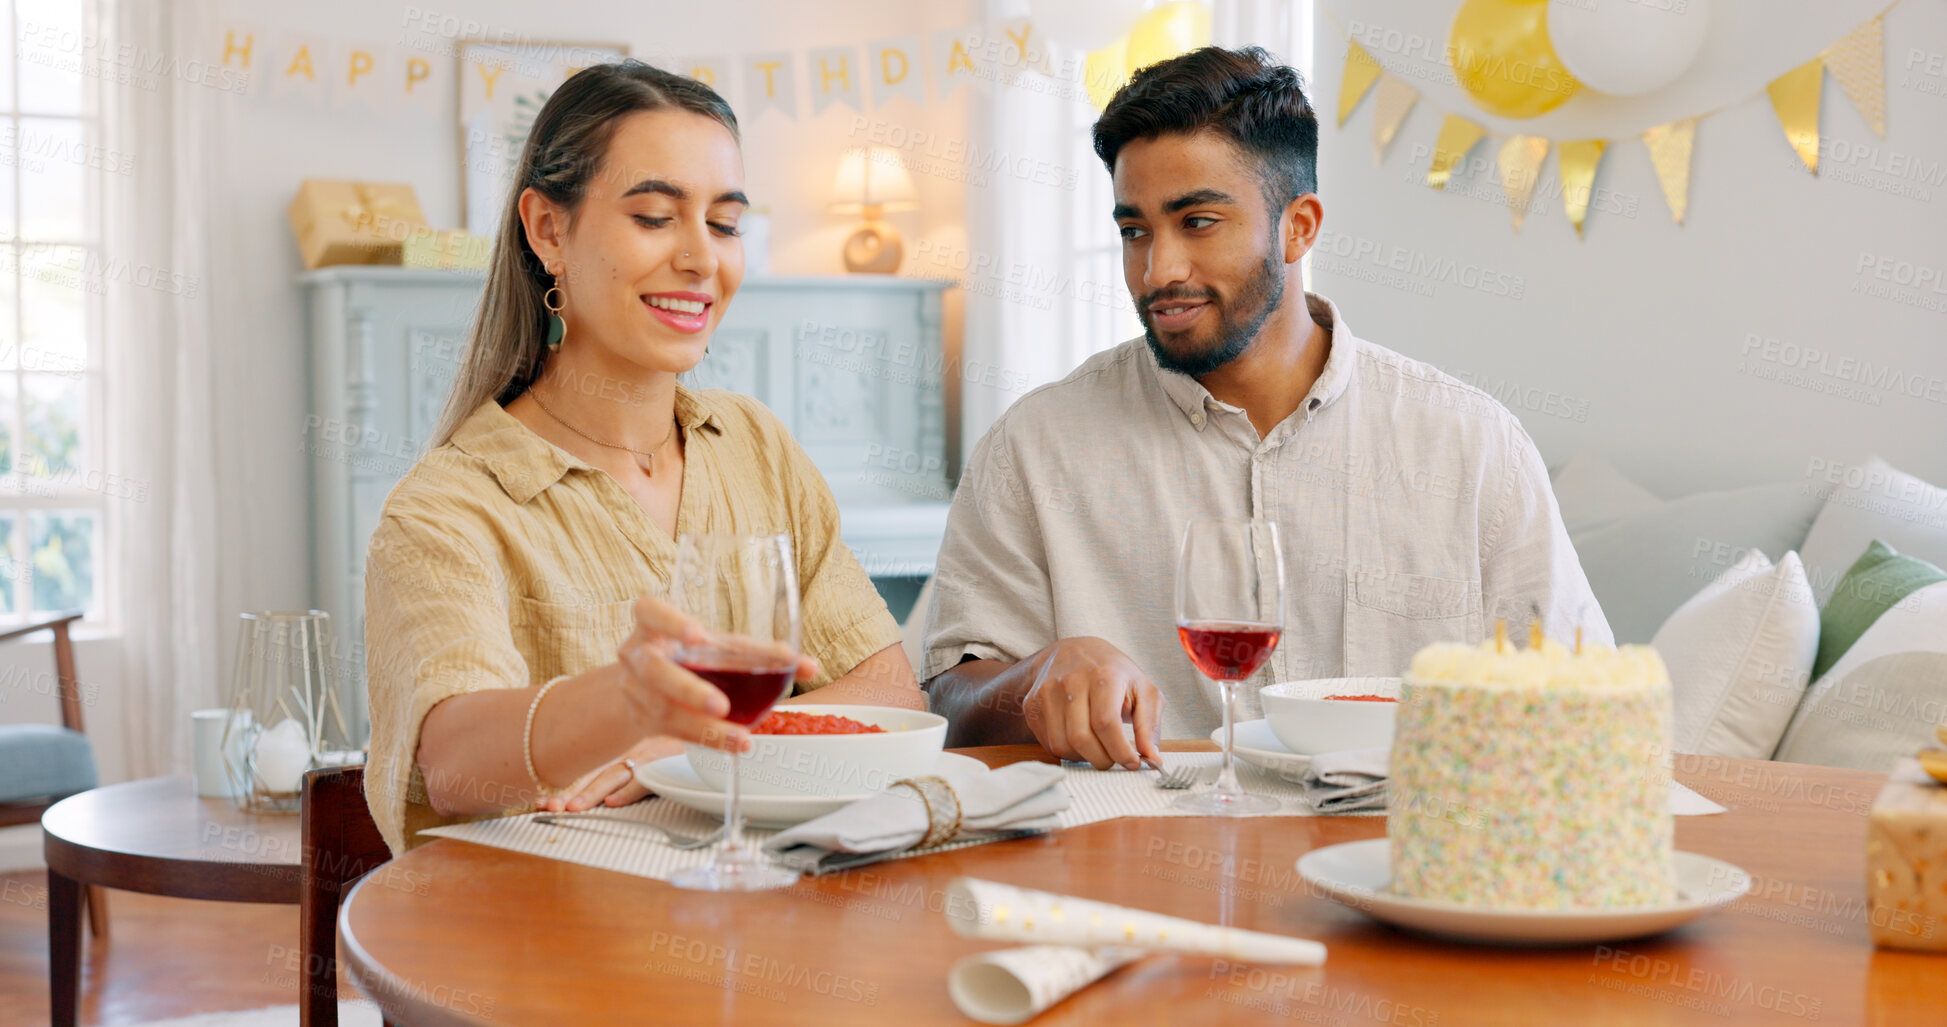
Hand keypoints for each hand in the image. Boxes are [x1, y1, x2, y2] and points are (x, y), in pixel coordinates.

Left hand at [537, 736, 679, 812]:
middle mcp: (625, 751)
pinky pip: (644, 779)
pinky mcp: (664, 765)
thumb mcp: (641, 747)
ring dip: (591, 793)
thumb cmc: (670, 743)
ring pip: (611, 776)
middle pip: (591, 774)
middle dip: (568, 793)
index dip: (562, 786)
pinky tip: (613, 803)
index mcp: (616, 748)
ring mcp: (644, 757)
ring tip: (573, 808)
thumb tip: (597, 793)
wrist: (703, 726)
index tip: (540, 802)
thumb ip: (619, 765)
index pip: (583, 768)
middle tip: (549, 808)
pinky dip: (628, 791)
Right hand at [565, 595, 824, 813]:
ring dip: (705, 727)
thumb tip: (811, 666)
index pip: (650, 611)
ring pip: (667, 710)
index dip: (671, 622)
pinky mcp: (645, 720)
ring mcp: (636, 691)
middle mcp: (639, 655)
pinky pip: (677, 732)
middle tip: (720, 705)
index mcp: (652, 624)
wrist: (637, 689)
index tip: (698, 635)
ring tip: (740, 738)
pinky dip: (710, 739)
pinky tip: (736, 745)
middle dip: (689, 689)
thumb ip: (758, 653)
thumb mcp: (714, 646)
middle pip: (657, 671)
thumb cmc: (687, 655)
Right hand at [1018, 637, 1163, 770]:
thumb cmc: (1113, 674)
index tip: (1132, 763)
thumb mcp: (1143, 690)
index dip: (1120, 751)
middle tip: (1114, 759)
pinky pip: (1048, 743)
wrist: (1072, 652)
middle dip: (1102, 760)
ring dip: (1083, 758)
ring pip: (1062, 745)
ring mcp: (1047, 692)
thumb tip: (1153, 760)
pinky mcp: (1032, 704)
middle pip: (1081, 738)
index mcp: (1103, 674)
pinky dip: (1067, 751)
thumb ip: (1150, 725)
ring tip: (1097, 749)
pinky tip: (1079, 741)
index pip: (1106, 723)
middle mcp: (1071, 681)